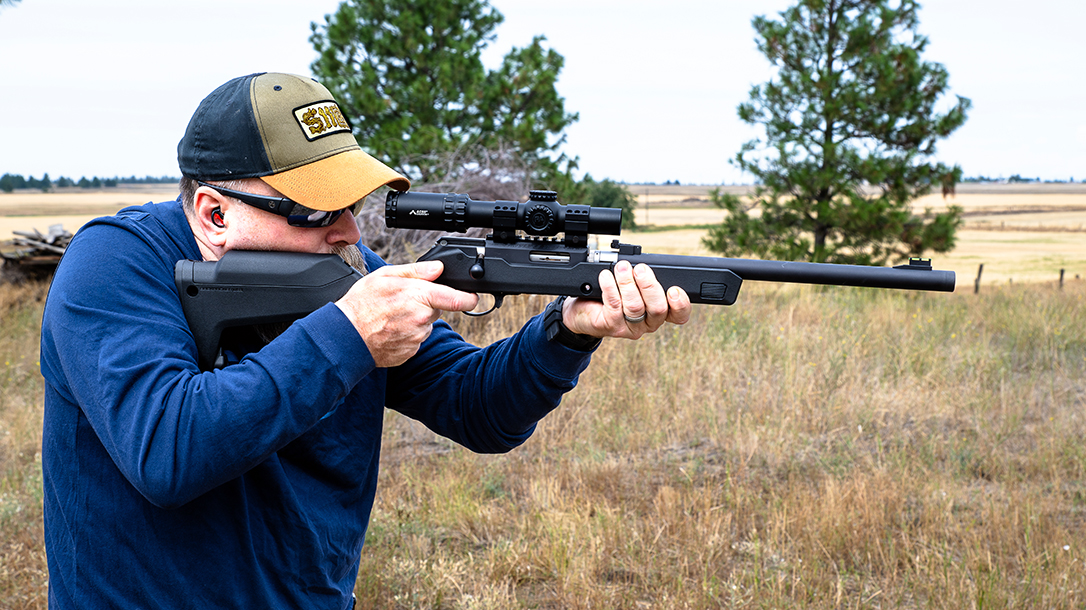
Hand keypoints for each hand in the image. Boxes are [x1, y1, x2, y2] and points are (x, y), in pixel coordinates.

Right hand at [335, 261, 478, 366]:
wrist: (345, 336)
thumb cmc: (362, 304)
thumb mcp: (386, 276)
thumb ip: (415, 271)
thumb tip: (438, 268)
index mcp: (419, 297)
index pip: (456, 299)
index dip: (468, 298)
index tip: (473, 297)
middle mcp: (422, 319)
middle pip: (437, 309)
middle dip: (425, 304)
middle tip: (402, 301)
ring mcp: (417, 338)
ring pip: (425, 324)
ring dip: (415, 320)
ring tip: (391, 316)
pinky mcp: (410, 352)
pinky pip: (415, 339)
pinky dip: (406, 334)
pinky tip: (390, 329)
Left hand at [561, 260, 690, 338]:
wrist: (583, 312)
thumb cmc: (611, 296)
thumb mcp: (633, 286)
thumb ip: (643, 279)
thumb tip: (642, 264)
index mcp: (659, 312)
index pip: (679, 315)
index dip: (681, 304)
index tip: (674, 289)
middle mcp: (648, 322)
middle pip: (658, 309)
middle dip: (649, 285)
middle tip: (640, 269)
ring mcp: (630, 327)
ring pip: (635, 306)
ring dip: (627, 283)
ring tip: (621, 268)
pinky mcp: (612, 326)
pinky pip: (614, 306)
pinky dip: (610, 288)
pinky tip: (606, 277)